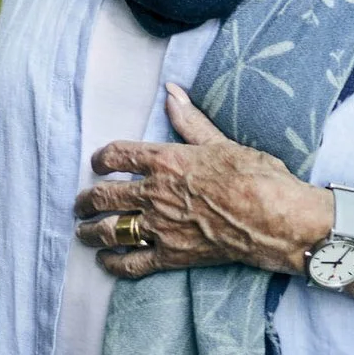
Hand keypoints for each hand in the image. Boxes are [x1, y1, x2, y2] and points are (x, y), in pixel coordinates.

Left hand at [74, 86, 332, 280]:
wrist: (274, 218)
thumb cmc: (254, 175)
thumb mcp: (220, 141)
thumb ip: (190, 121)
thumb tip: (171, 91)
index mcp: (165, 161)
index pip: (118, 155)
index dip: (101, 158)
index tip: (96, 163)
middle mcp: (154, 193)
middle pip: (104, 196)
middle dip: (86, 200)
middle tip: (79, 204)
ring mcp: (160, 227)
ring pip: (111, 230)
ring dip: (91, 231)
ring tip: (83, 232)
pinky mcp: (171, 256)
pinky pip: (132, 263)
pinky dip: (114, 263)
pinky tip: (106, 261)